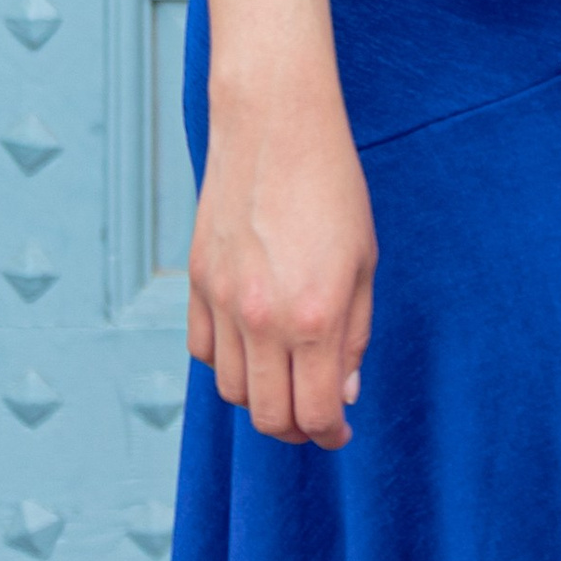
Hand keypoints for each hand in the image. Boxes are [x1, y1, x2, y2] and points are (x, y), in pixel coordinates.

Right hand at [189, 79, 377, 447]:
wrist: (275, 125)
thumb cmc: (333, 186)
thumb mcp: (363, 263)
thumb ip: (354, 335)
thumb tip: (344, 393)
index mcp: (315, 318)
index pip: (315, 414)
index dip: (330, 435)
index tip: (340, 433)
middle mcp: (263, 319)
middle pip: (268, 417)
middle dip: (296, 429)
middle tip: (315, 416)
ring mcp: (223, 302)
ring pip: (231, 391)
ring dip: (260, 398)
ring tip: (286, 379)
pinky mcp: (197, 282)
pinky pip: (204, 351)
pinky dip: (227, 362)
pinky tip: (252, 345)